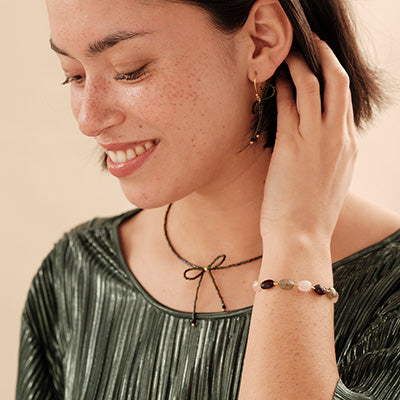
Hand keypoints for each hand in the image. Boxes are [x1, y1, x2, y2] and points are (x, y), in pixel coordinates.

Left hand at [260, 35, 357, 241]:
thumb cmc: (310, 216)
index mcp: (348, 148)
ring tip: (288, 53)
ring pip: (315, 85)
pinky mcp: (293, 145)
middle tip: (313, 44)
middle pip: (339, 83)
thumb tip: (315, 151)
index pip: (344, 103)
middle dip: (327, 57)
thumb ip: (327, 161)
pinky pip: (289, 103)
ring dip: (301, 63)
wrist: (302, 238)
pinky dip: (281, 86)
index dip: (333, 80)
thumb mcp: (328, 185)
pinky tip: (272, 79)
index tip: (320, 69)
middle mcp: (338, 138)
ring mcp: (317, 139)